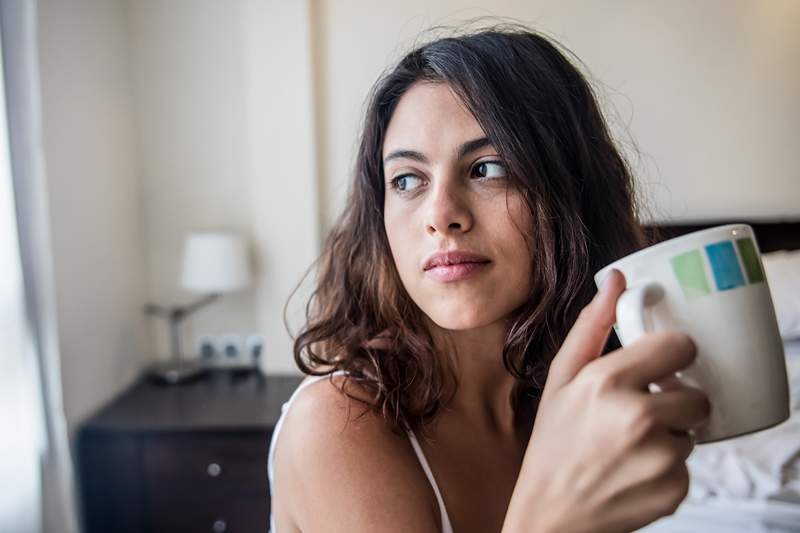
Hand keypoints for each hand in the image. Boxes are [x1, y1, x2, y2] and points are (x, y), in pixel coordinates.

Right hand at [504, 269, 711, 532]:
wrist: (551, 513)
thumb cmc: (553, 444)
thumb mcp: (561, 379)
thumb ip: (592, 327)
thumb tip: (617, 280)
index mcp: (608, 382)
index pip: (680, 346)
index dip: (672, 356)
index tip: (659, 367)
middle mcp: (638, 417)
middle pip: (696, 394)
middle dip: (674, 402)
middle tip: (639, 415)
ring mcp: (659, 457)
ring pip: (692, 432)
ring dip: (669, 437)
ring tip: (629, 447)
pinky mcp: (674, 489)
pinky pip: (689, 466)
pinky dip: (668, 469)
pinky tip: (634, 472)